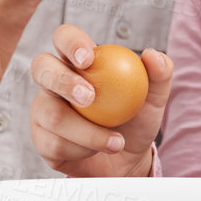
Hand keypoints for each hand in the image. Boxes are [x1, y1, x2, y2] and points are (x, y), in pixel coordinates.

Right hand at [29, 22, 169, 176]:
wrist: (126, 162)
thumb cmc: (135, 122)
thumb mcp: (153, 99)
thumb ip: (159, 74)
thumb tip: (152, 55)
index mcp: (77, 61)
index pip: (65, 38)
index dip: (70, 43)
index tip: (88, 58)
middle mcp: (54, 82)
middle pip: (41, 67)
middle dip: (63, 81)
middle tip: (89, 97)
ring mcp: (43, 110)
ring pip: (51, 115)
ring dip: (86, 132)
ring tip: (115, 142)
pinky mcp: (40, 139)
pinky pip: (54, 144)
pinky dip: (81, 151)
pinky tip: (95, 152)